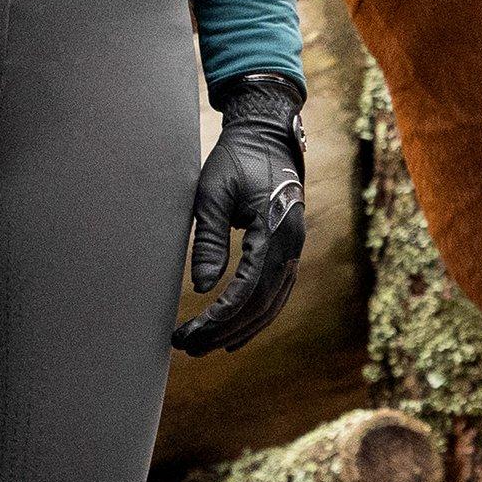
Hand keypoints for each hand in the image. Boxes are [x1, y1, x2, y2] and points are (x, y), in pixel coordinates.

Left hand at [175, 71, 305, 355]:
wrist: (266, 136)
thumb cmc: (235, 160)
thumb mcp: (212, 193)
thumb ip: (210, 240)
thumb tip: (204, 288)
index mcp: (275, 231)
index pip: (249, 288)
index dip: (220, 315)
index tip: (191, 331)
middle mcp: (291, 246)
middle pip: (261, 305)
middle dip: (225, 329)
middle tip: (187, 345)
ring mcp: (294, 250)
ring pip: (271, 304)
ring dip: (239, 329)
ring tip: (204, 345)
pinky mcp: (287, 250)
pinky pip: (275, 293)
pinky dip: (255, 316)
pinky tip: (233, 331)